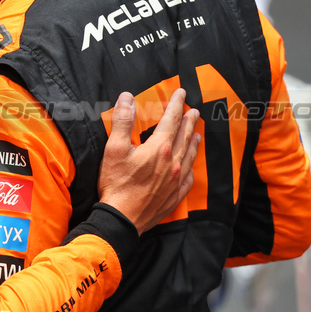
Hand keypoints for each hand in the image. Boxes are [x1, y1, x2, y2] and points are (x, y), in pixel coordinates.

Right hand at [99, 90, 200, 233]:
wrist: (122, 219)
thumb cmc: (116, 184)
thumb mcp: (114, 149)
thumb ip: (122, 121)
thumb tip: (127, 98)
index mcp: (158, 148)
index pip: (171, 120)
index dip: (176, 104)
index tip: (181, 93)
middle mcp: (171, 162)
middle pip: (183, 136)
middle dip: (188, 121)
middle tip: (194, 111)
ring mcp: (175, 180)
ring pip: (188, 156)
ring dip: (193, 142)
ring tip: (197, 134)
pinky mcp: (173, 196)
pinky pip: (188, 179)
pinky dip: (190, 168)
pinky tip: (190, 166)